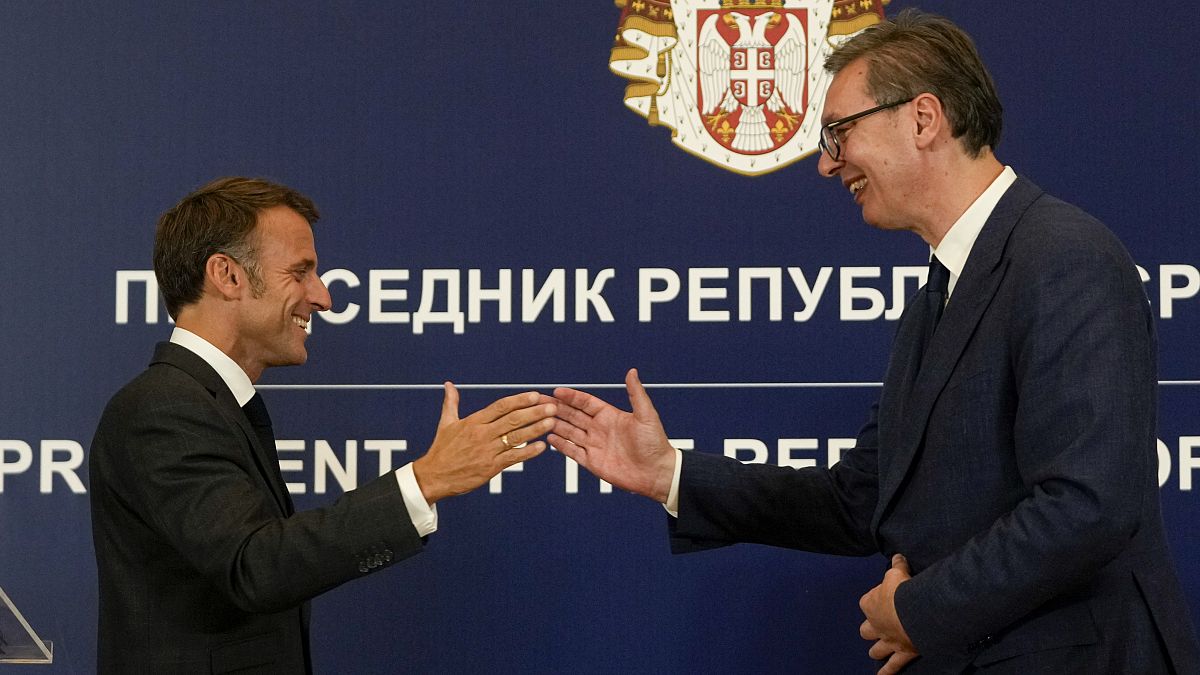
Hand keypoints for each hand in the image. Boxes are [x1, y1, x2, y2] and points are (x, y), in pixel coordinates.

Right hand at [412, 383, 554, 503]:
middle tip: (551, 406)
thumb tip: (449, 384)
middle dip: (534, 412)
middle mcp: (482, 434)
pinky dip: (528, 452)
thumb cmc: (441, 450)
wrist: (433, 476)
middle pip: (512, 420)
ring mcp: (487, 451)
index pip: (500, 407)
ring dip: (535, 429)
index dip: (519, 400)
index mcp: (473, 421)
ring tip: (552, 422)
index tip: (535, 395)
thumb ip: (451, 403)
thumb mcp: (446, 423)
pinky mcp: (490, 468)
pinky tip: (542, 446)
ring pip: (516, 437)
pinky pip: (513, 458)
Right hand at [547, 368, 675, 502]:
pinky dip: (561, 445)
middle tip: (539, 400)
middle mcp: (599, 429)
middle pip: (573, 415)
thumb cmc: (655, 443)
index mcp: (610, 416)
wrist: (657, 473)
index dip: (571, 396)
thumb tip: (632, 371)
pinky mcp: (592, 462)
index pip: (585, 403)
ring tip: (539, 417)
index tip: (557, 390)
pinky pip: (572, 451)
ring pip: (569, 431)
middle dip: (556, 407)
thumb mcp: (646, 415)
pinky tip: (549, 437)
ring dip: (555, 424)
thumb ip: (636, 394)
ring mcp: (594, 445)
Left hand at [860, 554, 918, 674]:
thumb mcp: (897, 573)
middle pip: (866, 630)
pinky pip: (893, 665)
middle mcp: (875, 625)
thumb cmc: (902, 590)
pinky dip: (887, 672)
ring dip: (876, 651)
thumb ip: (897, 566)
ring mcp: (887, 641)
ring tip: (876, 653)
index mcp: (870, 604)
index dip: (874, 600)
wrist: (915, 612)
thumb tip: (897, 556)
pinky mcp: (901, 652)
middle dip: (870, 630)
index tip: (885, 596)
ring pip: (876, 649)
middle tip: (876, 628)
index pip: (867, 601)